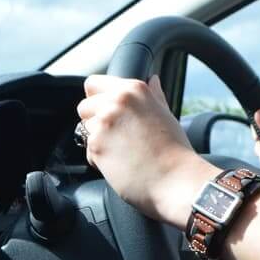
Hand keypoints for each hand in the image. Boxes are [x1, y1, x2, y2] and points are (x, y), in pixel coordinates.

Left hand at [78, 75, 218, 228]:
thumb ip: (154, 96)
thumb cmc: (175, 151)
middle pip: (84, 106)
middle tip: (116, 136)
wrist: (176, 180)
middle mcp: (116, 102)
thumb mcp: (166, 115)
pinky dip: (99, 159)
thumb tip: (153, 80)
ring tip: (122, 152)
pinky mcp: (96, 146)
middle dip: (93, 121)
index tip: (106, 112)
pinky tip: (120, 164)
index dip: (97, 99)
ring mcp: (104, 123)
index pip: (93, 83)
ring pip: (84, 129)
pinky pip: (87, 151)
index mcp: (133, 90)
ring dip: (97, 141)